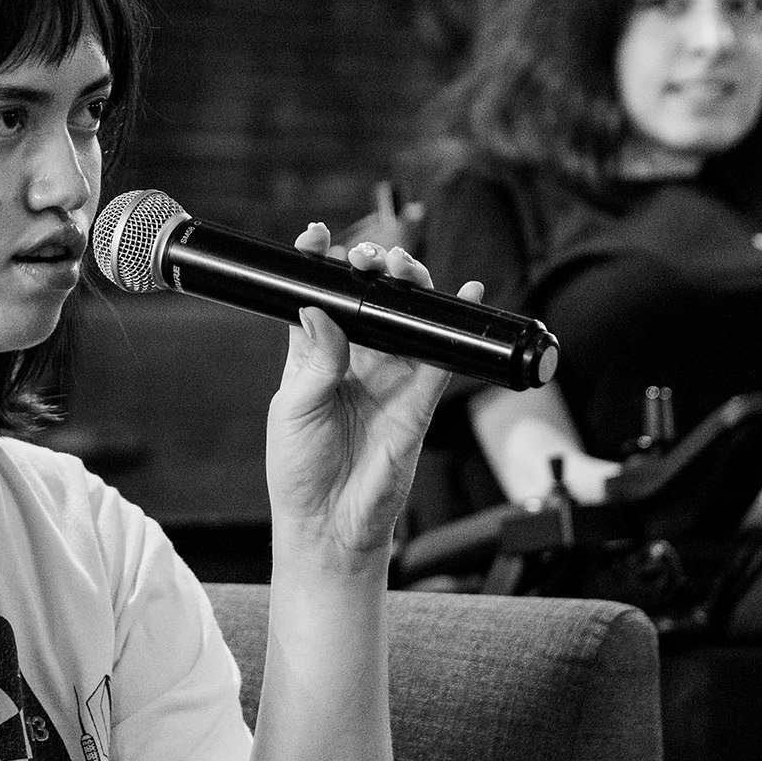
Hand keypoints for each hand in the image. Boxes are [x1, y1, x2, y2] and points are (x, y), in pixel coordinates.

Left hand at [265, 226, 478, 569]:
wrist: (330, 523)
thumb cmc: (299, 470)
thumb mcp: (295, 408)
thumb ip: (314, 360)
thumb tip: (319, 309)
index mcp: (312, 357)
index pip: (318, 298)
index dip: (319, 265)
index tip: (319, 237)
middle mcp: (354, 360)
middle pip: (369, 298)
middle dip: (372, 266)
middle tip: (369, 258)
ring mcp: (390, 375)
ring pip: (407, 315)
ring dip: (409, 284)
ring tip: (404, 267)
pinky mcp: (421, 397)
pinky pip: (445, 353)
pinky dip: (456, 323)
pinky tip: (466, 291)